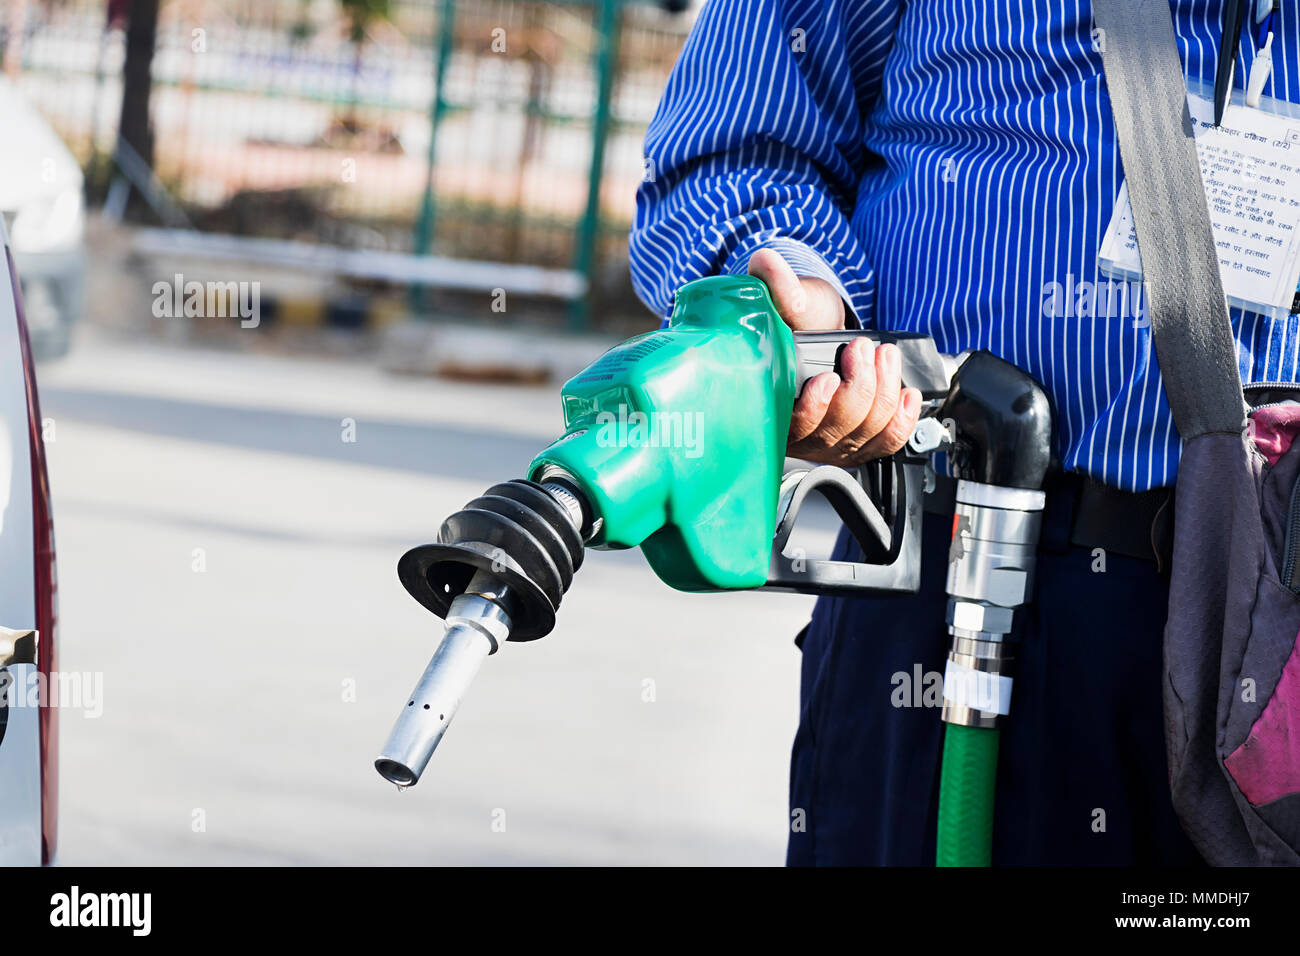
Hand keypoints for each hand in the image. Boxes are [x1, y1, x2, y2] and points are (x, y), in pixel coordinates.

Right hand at [747, 249, 921, 465]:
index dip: (815, 408)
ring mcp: (831, 440)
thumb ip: (778, 284)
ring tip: (884, 358)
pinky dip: (901, 420)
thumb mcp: (789, 299)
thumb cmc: (802, 319)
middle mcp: (801, 431)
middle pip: (838, 427)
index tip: (829, 378)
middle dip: (860, 385)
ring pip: (866, 431)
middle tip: (864, 349)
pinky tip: (905, 395)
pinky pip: (885, 442)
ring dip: (884, 392)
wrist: (821, 328)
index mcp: (774, 404)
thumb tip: (767, 263)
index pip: (794, 426)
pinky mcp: (858, 440)